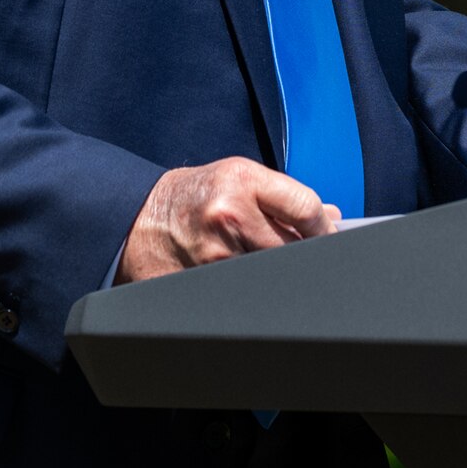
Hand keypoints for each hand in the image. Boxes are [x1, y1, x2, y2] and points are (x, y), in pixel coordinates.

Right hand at [115, 157, 338, 283]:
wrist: (136, 220)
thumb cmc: (190, 196)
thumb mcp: (236, 177)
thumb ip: (283, 195)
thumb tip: (329, 217)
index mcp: (241, 181)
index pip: (304, 207)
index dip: (325, 227)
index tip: (330, 235)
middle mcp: (229, 216)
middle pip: (294, 248)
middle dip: (306, 253)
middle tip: (306, 255)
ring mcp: (215, 255)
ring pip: (273, 272)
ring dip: (279, 271)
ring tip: (265, 260)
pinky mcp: (202, 284)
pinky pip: (247, 290)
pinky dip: (254, 286)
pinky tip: (246, 274)